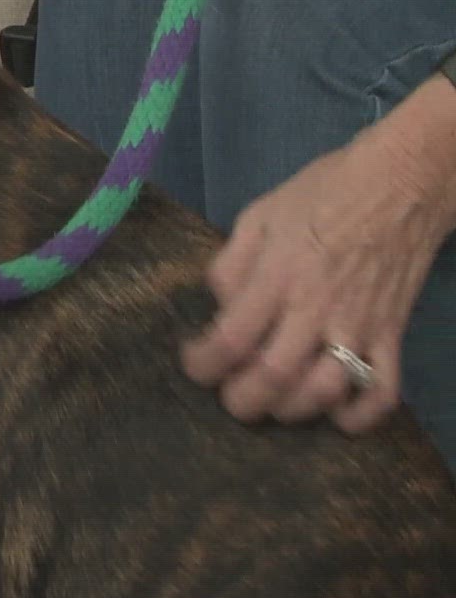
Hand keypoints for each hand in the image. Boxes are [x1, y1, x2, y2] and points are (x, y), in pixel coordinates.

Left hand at [182, 78, 455, 433]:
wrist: (402, 181)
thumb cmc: (324, 192)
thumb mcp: (258, 215)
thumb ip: (231, 264)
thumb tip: (220, 309)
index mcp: (278, 275)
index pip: (231, 339)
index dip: (203, 364)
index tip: (194, 364)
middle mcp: (317, 307)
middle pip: (274, 376)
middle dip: (242, 400)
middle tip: (230, 396)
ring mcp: (360, 325)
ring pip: (325, 391)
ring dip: (293, 410)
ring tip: (275, 402)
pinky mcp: (392, 333)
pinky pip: (384, 389)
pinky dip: (360, 415)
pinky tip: (337, 416)